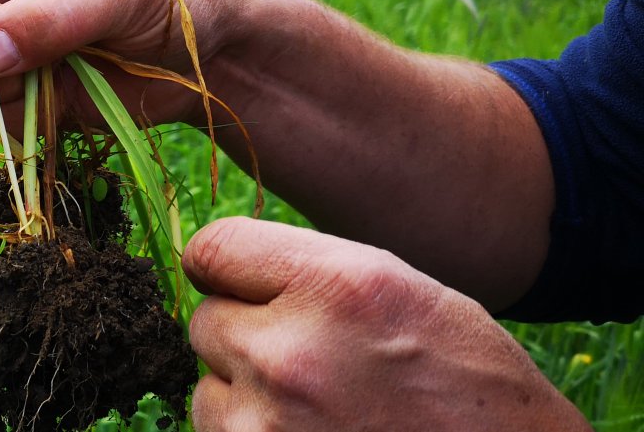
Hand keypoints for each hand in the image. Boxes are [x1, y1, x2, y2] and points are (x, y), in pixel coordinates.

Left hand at [181, 217, 588, 430]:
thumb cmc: (460, 378)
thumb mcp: (398, 288)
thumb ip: (305, 270)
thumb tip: (218, 269)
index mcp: (333, 287)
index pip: (211, 250)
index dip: (223, 268)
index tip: (239, 284)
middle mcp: (290, 351)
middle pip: (204, 321)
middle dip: (242, 333)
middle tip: (303, 356)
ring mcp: (268, 420)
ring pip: (206, 386)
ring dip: (242, 392)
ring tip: (315, 403)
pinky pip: (217, 431)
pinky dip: (250, 430)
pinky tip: (311, 431)